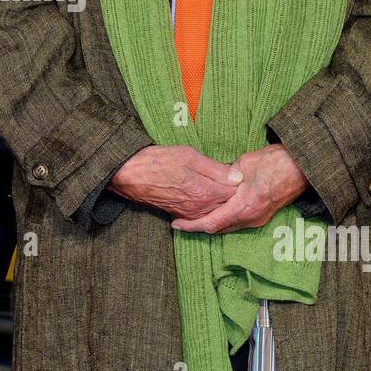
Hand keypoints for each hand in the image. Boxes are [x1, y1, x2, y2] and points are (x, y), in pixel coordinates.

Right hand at [110, 144, 243, 217]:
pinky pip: (202, 212)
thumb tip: (238, 177)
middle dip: (234, 192)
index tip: (241, 169)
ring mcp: (190, 213)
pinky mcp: (182, 214)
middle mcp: (200, 208)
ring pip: (216, 209)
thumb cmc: (157, 161)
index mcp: (206, 193)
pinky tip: (206, 190)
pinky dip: (208, 203)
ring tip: (220, 182)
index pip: (235, 191)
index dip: (240, 179)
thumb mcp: (189, 156)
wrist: (130, 175)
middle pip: (228, 203)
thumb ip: (215, 169)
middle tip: (234, 176)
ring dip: (221, 198)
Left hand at [170, 144, 309, 233]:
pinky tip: (215, 211)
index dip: (191, 226)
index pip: (211, 224)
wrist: (302, 167)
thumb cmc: (274, 162)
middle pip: (217, 229)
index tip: (176, 225)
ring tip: (194, 216)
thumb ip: (225, 175)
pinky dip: (223, 220)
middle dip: (198, 226)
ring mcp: (258, 219)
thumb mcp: (242, 164)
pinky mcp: (263, 217)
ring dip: (211, 223)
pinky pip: (237, 223)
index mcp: (243, 206)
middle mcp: (250, 218)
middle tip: (181, 220)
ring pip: (227, 227)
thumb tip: (212, 180)